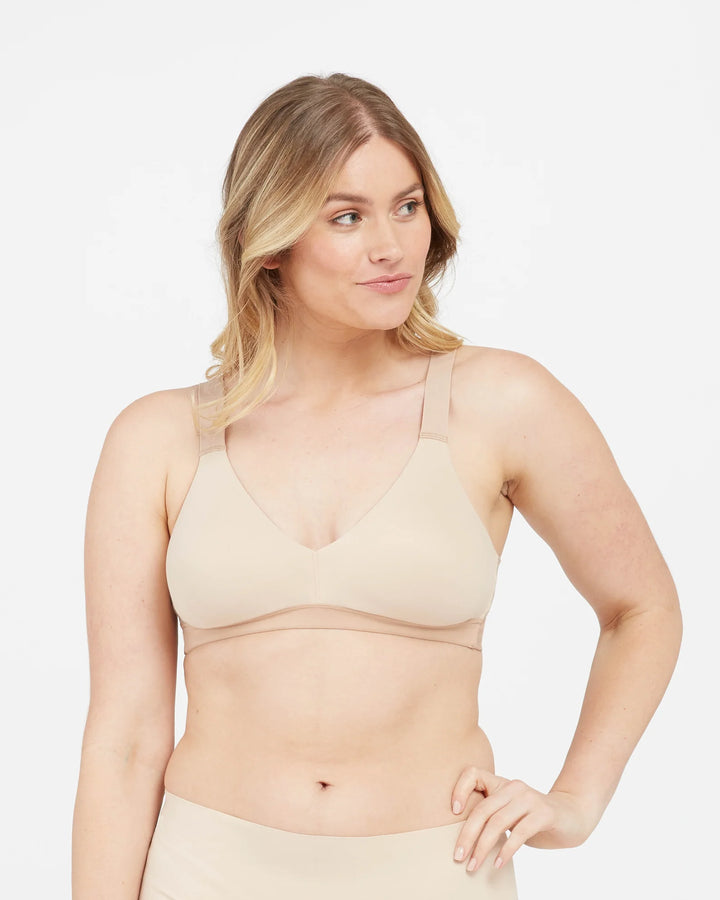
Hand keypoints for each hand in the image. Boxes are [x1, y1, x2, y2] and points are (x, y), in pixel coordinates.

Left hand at [449, 766, 594, 870]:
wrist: (573, 816)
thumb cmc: (535, 819)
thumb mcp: (511, 814)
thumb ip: (492, 818)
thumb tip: (463, 842)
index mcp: (502, 784)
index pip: (473, 774)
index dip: (459, 789)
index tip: (453, 812)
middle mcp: (513, 787)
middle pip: (482, 808)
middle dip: (467, 834)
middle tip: (458, 856)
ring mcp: (529, 799)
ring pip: (498, 821)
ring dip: (482, 846)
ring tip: (474, 865)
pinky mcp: (544, 813)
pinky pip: (520, 832)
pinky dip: (506, 850)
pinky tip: (498, 864)